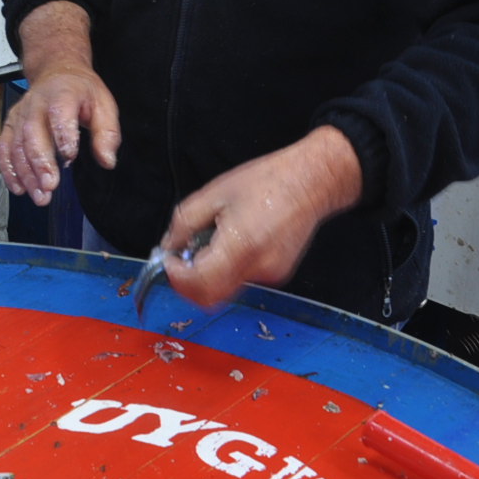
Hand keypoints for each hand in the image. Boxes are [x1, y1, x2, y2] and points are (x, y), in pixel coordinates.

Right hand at [0, 1, 118, 206]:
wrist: (56, 72)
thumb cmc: (82, 92)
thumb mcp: (104, 104)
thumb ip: (107, 133)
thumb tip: (107, 161)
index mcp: (62, 94)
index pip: (59, 114)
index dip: (63, 135)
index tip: (70, 158)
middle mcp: (36, 103)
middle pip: (32, 133)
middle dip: (40, 163)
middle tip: (50, 187)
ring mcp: (20, 114)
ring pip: (17, 145)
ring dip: (25, 173)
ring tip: (39, 196)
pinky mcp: (10, 124)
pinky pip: (4, 147)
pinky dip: (8, 169)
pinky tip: (18, 187)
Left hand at [159, 126, 363, 309]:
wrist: (309, 182)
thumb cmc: (265, 181)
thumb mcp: (213, 193)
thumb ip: (185, 223)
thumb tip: (169, 245)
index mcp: (240, 245)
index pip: (200, 283)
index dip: (176, 276)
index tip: (168, 260)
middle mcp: (258, 267)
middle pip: (211, 297)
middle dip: (188, 283)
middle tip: (179, 260)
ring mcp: (271, 274)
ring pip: (225, 290)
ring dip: (206, 275)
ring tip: (208, 242)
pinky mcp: (277, 273)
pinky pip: (242, 279)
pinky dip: (226, 268)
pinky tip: (229, 242)